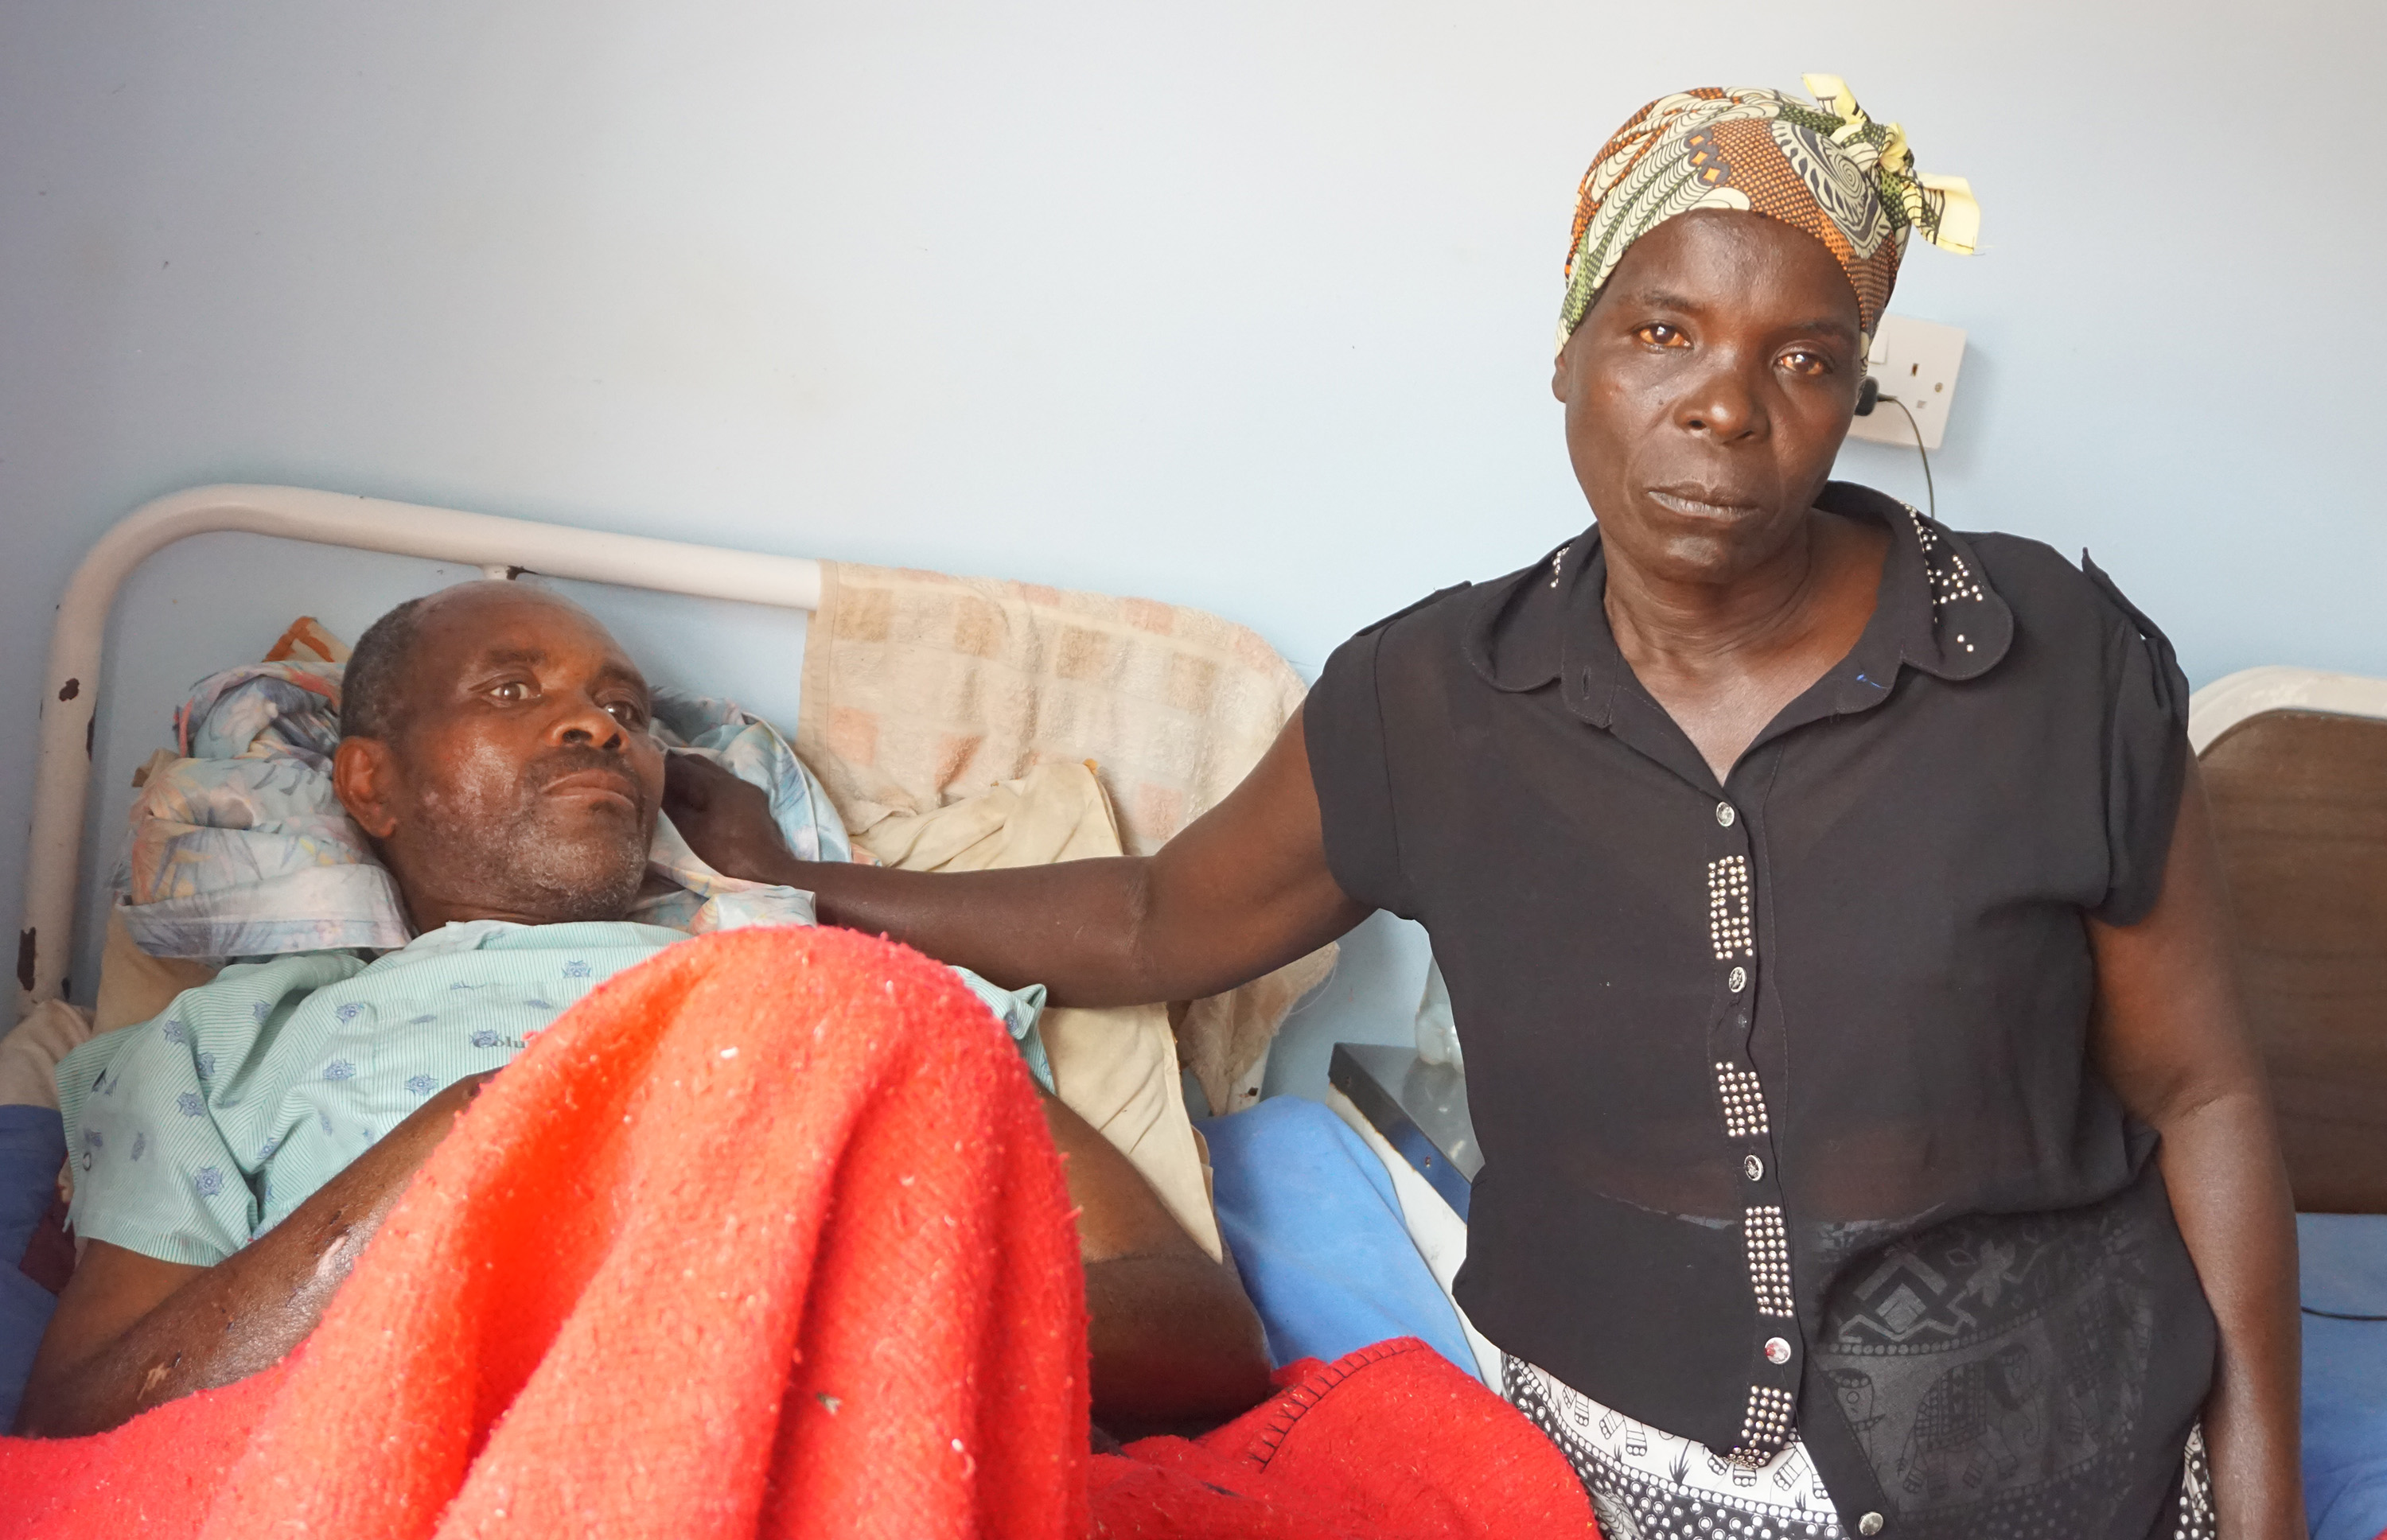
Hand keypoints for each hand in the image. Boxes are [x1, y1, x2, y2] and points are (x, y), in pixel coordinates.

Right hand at [663, 751, 799, 883]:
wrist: (768, 866)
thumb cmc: (726, 851)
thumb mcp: (692, 831)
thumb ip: (675, 805)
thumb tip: (659, 787)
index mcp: (716, 784)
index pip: (683, 765)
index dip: (663, 766)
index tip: (647, 770)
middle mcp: (733, 779)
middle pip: (700, 763)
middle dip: (679, 766)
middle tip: (659, 775)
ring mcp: (746, 788)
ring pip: (714, 772)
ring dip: (695, 774)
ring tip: (676, 786)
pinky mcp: (754, 799)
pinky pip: (726, 783)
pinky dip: (709, 784)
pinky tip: (701, 796)